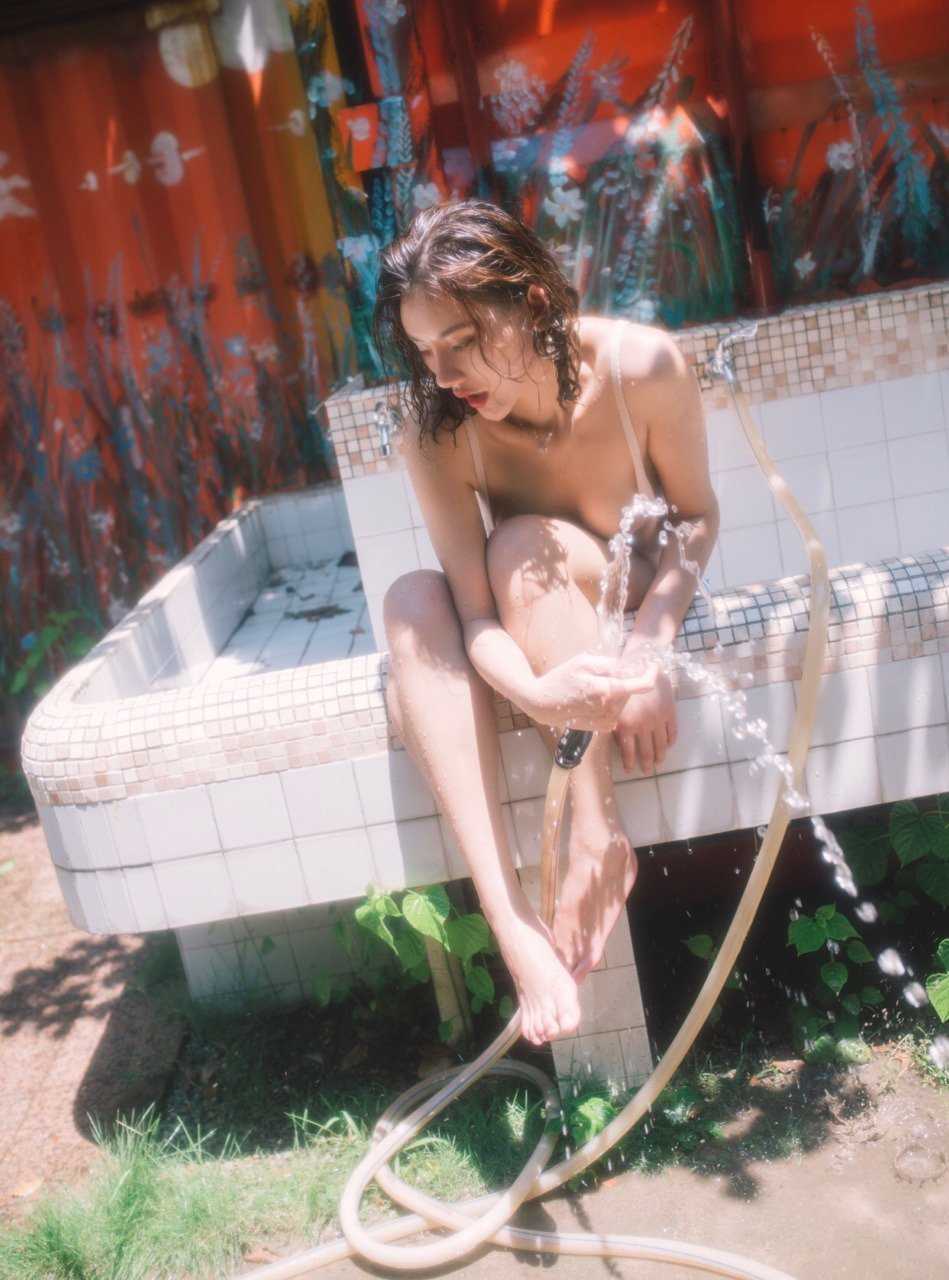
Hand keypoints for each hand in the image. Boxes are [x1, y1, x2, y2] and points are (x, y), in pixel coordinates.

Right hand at [527, 650, 656, 731]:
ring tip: (594, 686)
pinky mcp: (602, 727)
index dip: (652, 673)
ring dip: (617, 692)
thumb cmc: (560, 679)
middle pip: (631, 690)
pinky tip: (593, 699)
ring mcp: (606, 720)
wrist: (542, 704)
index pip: (642, 685)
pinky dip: (610, 703)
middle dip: (625, 679)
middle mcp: (610, 708)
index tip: (654, 665)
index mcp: (607, 690)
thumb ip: (610, 663)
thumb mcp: (583, 662)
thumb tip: (630, 666)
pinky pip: (616, 711)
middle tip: (605, 672)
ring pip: (623, 701)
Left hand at [612, 659, 677, 773]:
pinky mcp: (670, 712)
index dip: (630, 762)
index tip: (630, 769)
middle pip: (647, 752)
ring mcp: (658, 719)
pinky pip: (672, 732)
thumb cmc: (621, 680)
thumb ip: (615, 720)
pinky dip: (670, 741)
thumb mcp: (613, 702)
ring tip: (658, 762)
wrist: (643, 661)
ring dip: (660, 756)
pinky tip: (668, 745)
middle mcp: (643, 725)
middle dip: (646, 764)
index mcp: (627, 724)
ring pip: (661, 745)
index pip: (629, 751)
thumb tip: (616, 736)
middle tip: (646, 771)